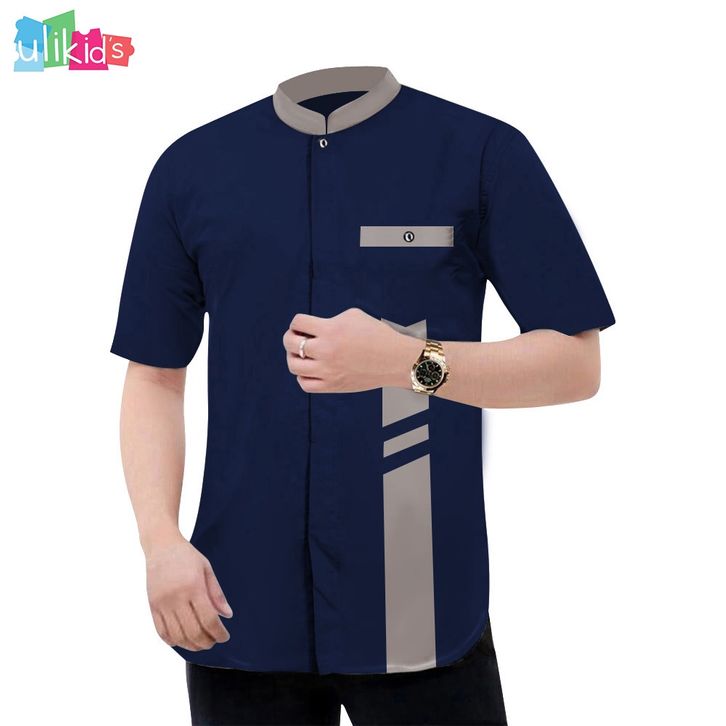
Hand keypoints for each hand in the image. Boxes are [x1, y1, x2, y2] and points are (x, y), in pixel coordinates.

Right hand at [145, 536, 232, 651]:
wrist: (161, 546)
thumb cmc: (187, 556)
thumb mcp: (207, 569)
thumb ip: (217, 593)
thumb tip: (227, 615)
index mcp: (193, 586)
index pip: (208, 619)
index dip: (218, 633)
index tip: (225, 636)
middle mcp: (176, 597)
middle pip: (193, 631)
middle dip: (207, 642)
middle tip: (214, 641)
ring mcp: (162, 603)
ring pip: (177, 636)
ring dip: (191, 645)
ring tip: (201, 644)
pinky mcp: (152, 606)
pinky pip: (162, 632)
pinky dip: (173, 641)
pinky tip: (183, 640)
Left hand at [282, 307, 422, 392]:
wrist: (395, 360)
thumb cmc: (376, 334)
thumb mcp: (353, 316)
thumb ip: (328, 320)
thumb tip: (308, 329)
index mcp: (331, 330)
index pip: (298, 322)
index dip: (297, 322)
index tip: (302, 325)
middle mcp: (326, 351)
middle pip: (290, 344)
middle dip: (291, 337)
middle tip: (297, 337)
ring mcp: (328, 371)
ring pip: (294, 366)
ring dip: (293, 357)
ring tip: (301, 355)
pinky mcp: (333, 386)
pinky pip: (305, 384)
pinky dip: (303, 376)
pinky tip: (310, 369)